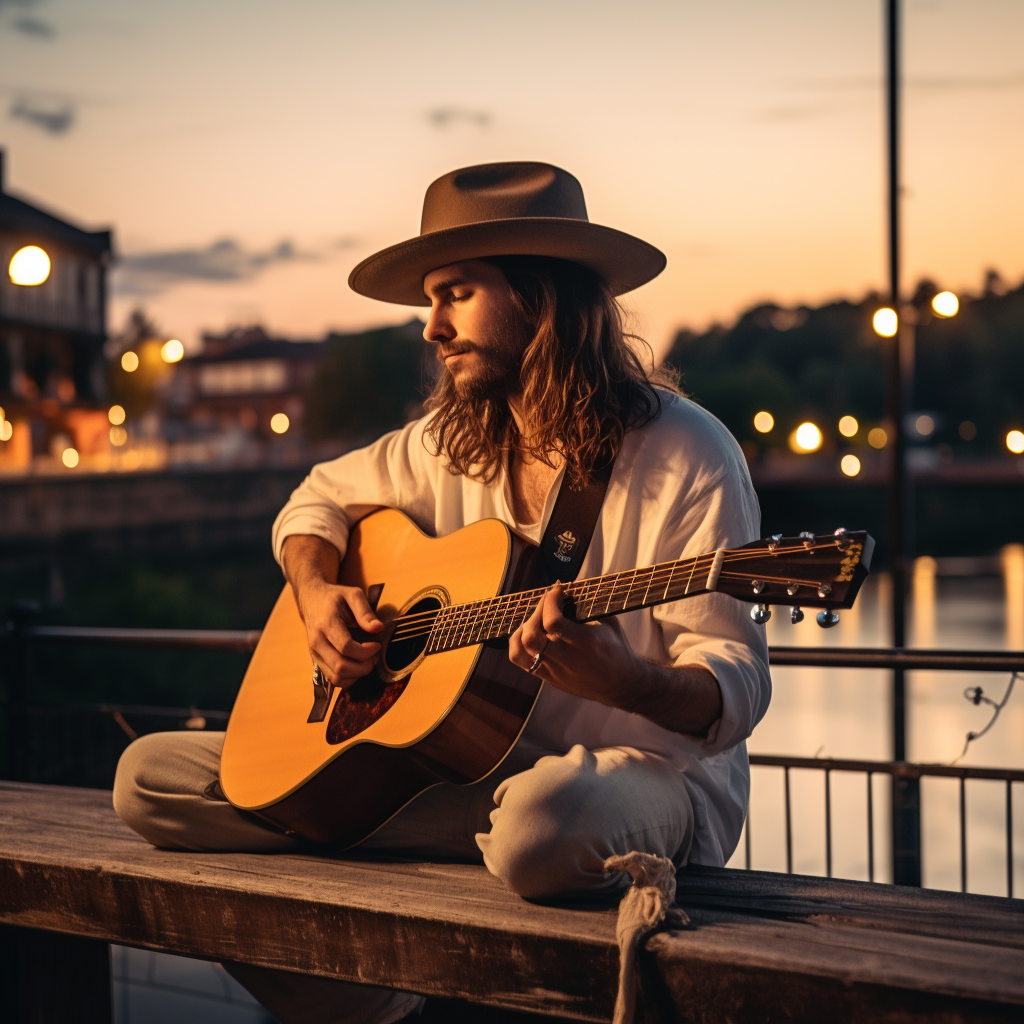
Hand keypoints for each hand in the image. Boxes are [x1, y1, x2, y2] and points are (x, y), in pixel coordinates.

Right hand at [296, 580, 382, 689]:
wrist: (311, 600)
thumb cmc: (335, 597)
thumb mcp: (353, 594)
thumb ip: (365, 611)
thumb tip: (378, 628)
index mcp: (326, 624)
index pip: (346, 647)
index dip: (366, 651)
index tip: (377, 645)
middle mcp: (317, 642)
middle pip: (341, 667)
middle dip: (363, 667)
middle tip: (374, 657)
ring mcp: (315, 654)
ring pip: (336, 678)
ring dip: (357, 675)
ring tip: (366, 661)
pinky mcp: (316, 661)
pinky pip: (333, 679)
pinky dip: (349, 678)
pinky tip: (357, 665)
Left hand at [508, 580, 723, 735]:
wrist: (622, 685)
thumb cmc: (617, 649)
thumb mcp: (609, 622)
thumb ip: (589, 604)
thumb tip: (569, 584)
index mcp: (586, 642)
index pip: (553, 622)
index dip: (549, 601)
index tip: (557, 591)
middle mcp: (567, 659)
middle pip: (531, 637)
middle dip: (534, 613)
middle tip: (546, 604)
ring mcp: (555, 671)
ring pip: (521, 650)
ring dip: (523, 629)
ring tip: (536, 620)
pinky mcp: (549, 679)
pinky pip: (521, 661)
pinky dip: (519, 643)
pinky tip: (530, 634)